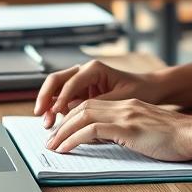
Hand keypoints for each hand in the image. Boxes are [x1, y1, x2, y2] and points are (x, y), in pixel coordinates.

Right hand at [34, 60, 161, 127]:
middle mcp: (84, 72)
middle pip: (56, 81)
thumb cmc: (140, 91)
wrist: (150, 89)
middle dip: (46, 98)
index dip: (62, 98)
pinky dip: (56, 110)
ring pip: (56, 90)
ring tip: (46, 123)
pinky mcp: (81, 93)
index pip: (71, 82)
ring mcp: (81, 82)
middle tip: (40, 114)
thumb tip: (81, 116)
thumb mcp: (122, 99)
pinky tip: (55, 123)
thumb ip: (100, 105)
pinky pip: (63, 100)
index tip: (56, 112)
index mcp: (94, 69)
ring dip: (48, 105)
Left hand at [44, 99, 191, 162]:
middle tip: (50, 139)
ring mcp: (126, 116)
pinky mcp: (128, 129)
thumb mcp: (146, 132)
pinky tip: (66, 148)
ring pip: (83, 116)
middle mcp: (124, 106)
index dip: (72, 116)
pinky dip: (75, 139)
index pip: (91, 104)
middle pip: (82, 107)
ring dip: (63, 131)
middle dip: (62, 123)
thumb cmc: (176, 139)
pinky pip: (93, 131)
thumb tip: (105, 141)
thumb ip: (126, 132)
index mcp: (128, 105)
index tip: (61, 131)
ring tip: (53, 146)